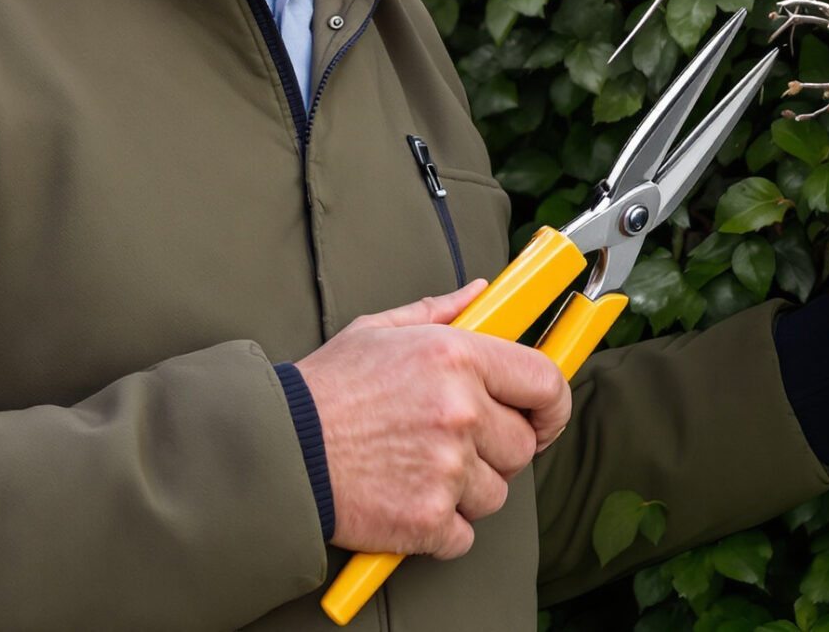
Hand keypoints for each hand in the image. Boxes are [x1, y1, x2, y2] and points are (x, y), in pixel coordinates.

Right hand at [291, 280, 572, 556]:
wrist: (275, 450)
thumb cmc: (325, 391)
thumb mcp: (379, 332)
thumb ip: (441, 312)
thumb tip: (482, 293)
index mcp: (456, 356)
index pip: (545, 382)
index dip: (552, 405)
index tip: (544, 417)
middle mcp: (460, 411)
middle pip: (522, 446)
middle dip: (494, 451)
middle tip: (451, 446)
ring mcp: (446, 468)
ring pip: (495, 494)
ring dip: (466, 492)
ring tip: (418, 471)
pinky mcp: (427, 518)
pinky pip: (463, 535)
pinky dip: (440, 529)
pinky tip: (406, 502)